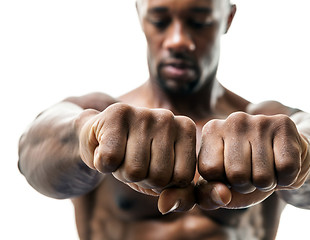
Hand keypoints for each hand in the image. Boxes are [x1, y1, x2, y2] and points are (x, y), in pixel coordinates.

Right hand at [76, 103, 196, 212]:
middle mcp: (168, 117)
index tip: (154, 167)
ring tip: (120, 155)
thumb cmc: (136, 160)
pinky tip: (105, 148)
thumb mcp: (164, 181)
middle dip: (141, 179)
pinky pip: (111, 160)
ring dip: (122, 172)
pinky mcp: (116, 113)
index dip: (162, 183)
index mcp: (186, 129)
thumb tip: (166, 206)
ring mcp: (143, 113)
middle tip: (132, 161)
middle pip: (159, 176)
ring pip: (135, 171)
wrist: (97, 138)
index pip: (182, 178)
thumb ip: (180, 197)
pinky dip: (103, 164)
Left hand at [196, 112, 309, 209]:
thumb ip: (210, 197)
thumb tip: (222, 196)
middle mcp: (233, 120)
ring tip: (267, 169)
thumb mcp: (222, 187)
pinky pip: (286, 169)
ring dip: (268, 184)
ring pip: (263, 176)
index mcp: (211, 131)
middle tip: (252, 174)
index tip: (230, 174)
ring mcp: (259, 120)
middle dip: (247, 186)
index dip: (224, 183)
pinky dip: (286, 179)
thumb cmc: (246, 172)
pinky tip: (281, 165)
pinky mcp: (284, 124)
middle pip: (237, 175)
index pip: (211, 171)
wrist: (283, 156)